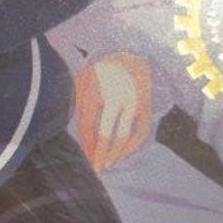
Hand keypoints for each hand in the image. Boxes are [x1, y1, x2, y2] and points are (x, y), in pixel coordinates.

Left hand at [75, 52, 152, 170]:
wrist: (130, 54)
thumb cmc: (100, 73)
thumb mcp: (83, 81)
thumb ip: (77, 104)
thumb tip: (76, 134)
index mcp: (95, 89)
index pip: (88, 125)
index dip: (86, 144)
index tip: (86, 159)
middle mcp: (115, 95)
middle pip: (106, 133)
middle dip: (100, 154)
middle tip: (97, 169)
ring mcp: (133, 101)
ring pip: (124, 135)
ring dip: (116, 154)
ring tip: (107, 164)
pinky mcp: (146, 105)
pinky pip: (141, 132)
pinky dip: (132, 146)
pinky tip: (123, 154)